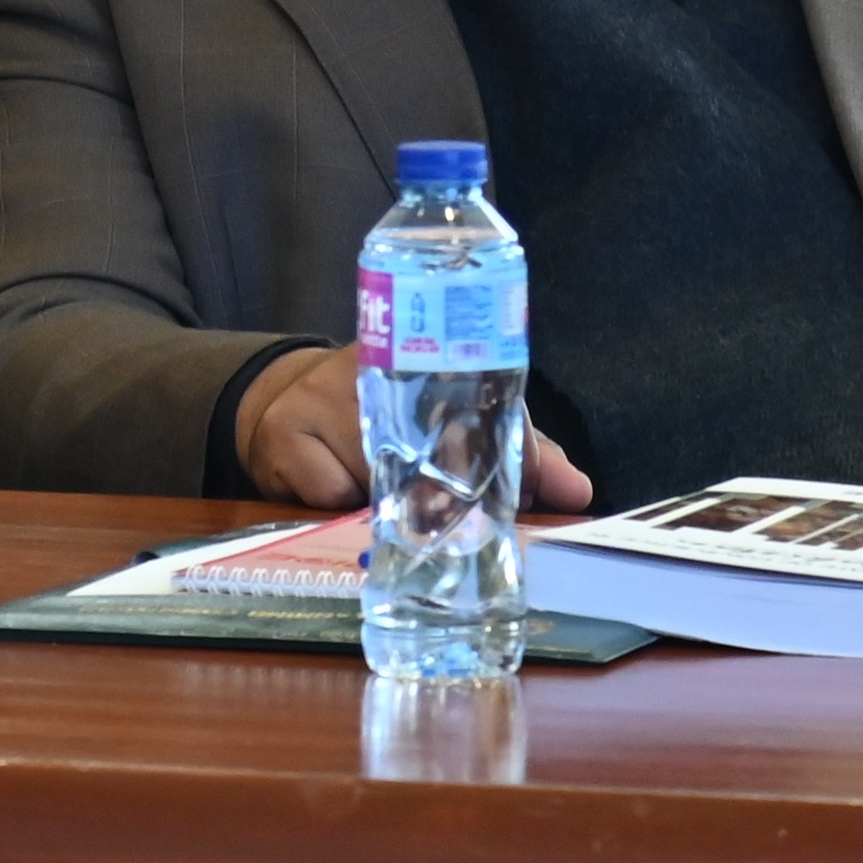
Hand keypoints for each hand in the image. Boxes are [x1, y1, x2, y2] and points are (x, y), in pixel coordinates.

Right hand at [227, 345, 594, 513]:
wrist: (283, 405)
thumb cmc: (386, 419)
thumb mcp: (449, 425)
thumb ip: (517, 457)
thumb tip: (579, 493)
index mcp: (429, 351)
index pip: (484, 390)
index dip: (509, 447)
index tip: (519, 492)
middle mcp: (378, 361)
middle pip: (432, 440)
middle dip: (449, 489)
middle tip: (450, 512)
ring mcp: (326, 393)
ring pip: (380, 473)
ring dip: (389, 500)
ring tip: (384, 492)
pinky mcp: (286, 430)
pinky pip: (331, 492)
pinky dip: (340, 503)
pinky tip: (334, 484)